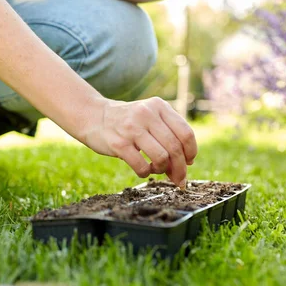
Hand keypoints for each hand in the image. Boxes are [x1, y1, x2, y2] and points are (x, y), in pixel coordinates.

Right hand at [81, 97, 197, 187]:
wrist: (94, 117)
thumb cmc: (127, 122)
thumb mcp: (149, 117)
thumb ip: (168, 134)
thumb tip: (186, 164)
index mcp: (159, 106)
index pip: (185, 133)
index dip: (191, 152)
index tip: (189, 163)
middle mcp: (147, 114)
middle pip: (175, 148)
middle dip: (180, 168)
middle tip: (178, 179)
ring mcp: (132, 128)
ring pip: (161, 158)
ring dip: (162, 170)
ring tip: (156, 169)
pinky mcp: (119, 144)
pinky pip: (141, 166)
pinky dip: (146, 173)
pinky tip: (143, 169)